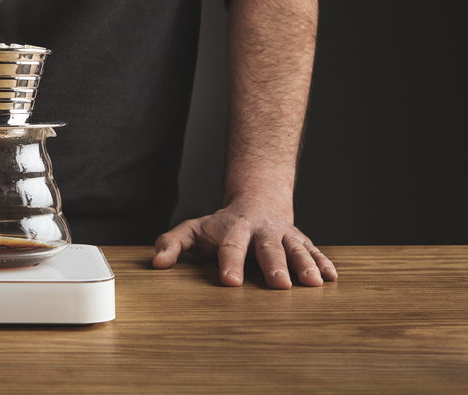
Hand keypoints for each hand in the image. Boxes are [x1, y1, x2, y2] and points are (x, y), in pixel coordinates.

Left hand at [152, 201, 337, 288]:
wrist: (255, 201)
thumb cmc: (219, 225)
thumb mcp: (192, 231)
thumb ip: (172, 244)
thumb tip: (157, 264)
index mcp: (233, 229)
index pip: (230, 247)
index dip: (230, 264)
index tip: (230, 282)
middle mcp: (261, 230)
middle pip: (268, 248)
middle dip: (274, 266)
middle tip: (278, 285)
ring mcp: (284, 235)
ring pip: (296, 248)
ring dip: (305, 265)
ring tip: (313, 283)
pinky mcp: (301, 240)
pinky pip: (314, 250)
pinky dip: (323, 262)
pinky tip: (331, 277)